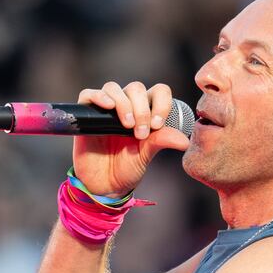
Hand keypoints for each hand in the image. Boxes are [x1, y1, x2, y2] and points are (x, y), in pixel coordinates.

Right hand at [72, 81, 189, 196]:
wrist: (104, 185)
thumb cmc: (127, 168)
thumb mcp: (146, 155)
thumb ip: (162, 142)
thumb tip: (184, 141)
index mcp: (145, 111)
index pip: (158, 92)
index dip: (161, 103)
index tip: (158, 126)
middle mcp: (126, 105)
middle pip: (135, 88)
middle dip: (141, 109)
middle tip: (141, 133)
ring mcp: (106, 109)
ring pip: (114, 89)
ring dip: (123, 104)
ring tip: (127, 126)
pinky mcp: (87, 115)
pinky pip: (89, 95)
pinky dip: (98, 97)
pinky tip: (107, 106)